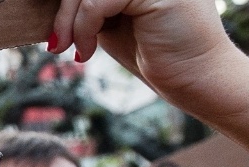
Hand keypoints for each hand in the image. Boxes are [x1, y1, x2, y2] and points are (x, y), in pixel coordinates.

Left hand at [52, 0, 238, 97]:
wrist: (195, 78)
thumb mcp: (112, 21)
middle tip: (56, 45)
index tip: (58, 34)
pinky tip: (87, 51)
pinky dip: (83, 27)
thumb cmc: (155, 52)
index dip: (68, 4)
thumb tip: (53, 3)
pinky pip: (97, 1)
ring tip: (72, 49)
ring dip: (70, 21)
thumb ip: (89, 5)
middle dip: (64, 11)